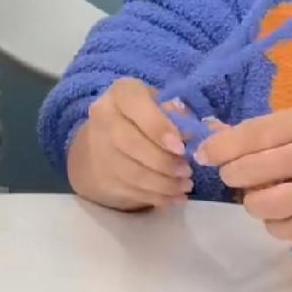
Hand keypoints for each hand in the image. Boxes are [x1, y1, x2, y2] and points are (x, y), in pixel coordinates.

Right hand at [67, 79, 194, 210]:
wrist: (102, 142)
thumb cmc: (142, 118)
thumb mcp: (159, 106)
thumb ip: (176, 115)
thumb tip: (192, 132)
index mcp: (121, 93)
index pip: (135, 104)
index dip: (158, 126)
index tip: (180, 147)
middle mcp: (104, 117)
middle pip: (132, 144)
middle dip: (165, 161)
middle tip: (188, 170)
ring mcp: (99, 149)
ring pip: (133, 172)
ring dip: (164, 183)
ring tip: (186, 185)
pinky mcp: (102, 177)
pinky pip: (132, 191)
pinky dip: (158, 197)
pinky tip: (175, 198)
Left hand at [195, 108, 291, 242]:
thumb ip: (258, 132)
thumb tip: (207, 140)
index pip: (254, 134)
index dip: (222, 147)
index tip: (203, 155)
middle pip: (255, 170)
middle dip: (232, 175)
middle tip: (232, 177)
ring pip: (268, 204)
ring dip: (252, 203)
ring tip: (257, 196)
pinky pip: (286, 230)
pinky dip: (273, 225)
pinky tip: (280, 213)